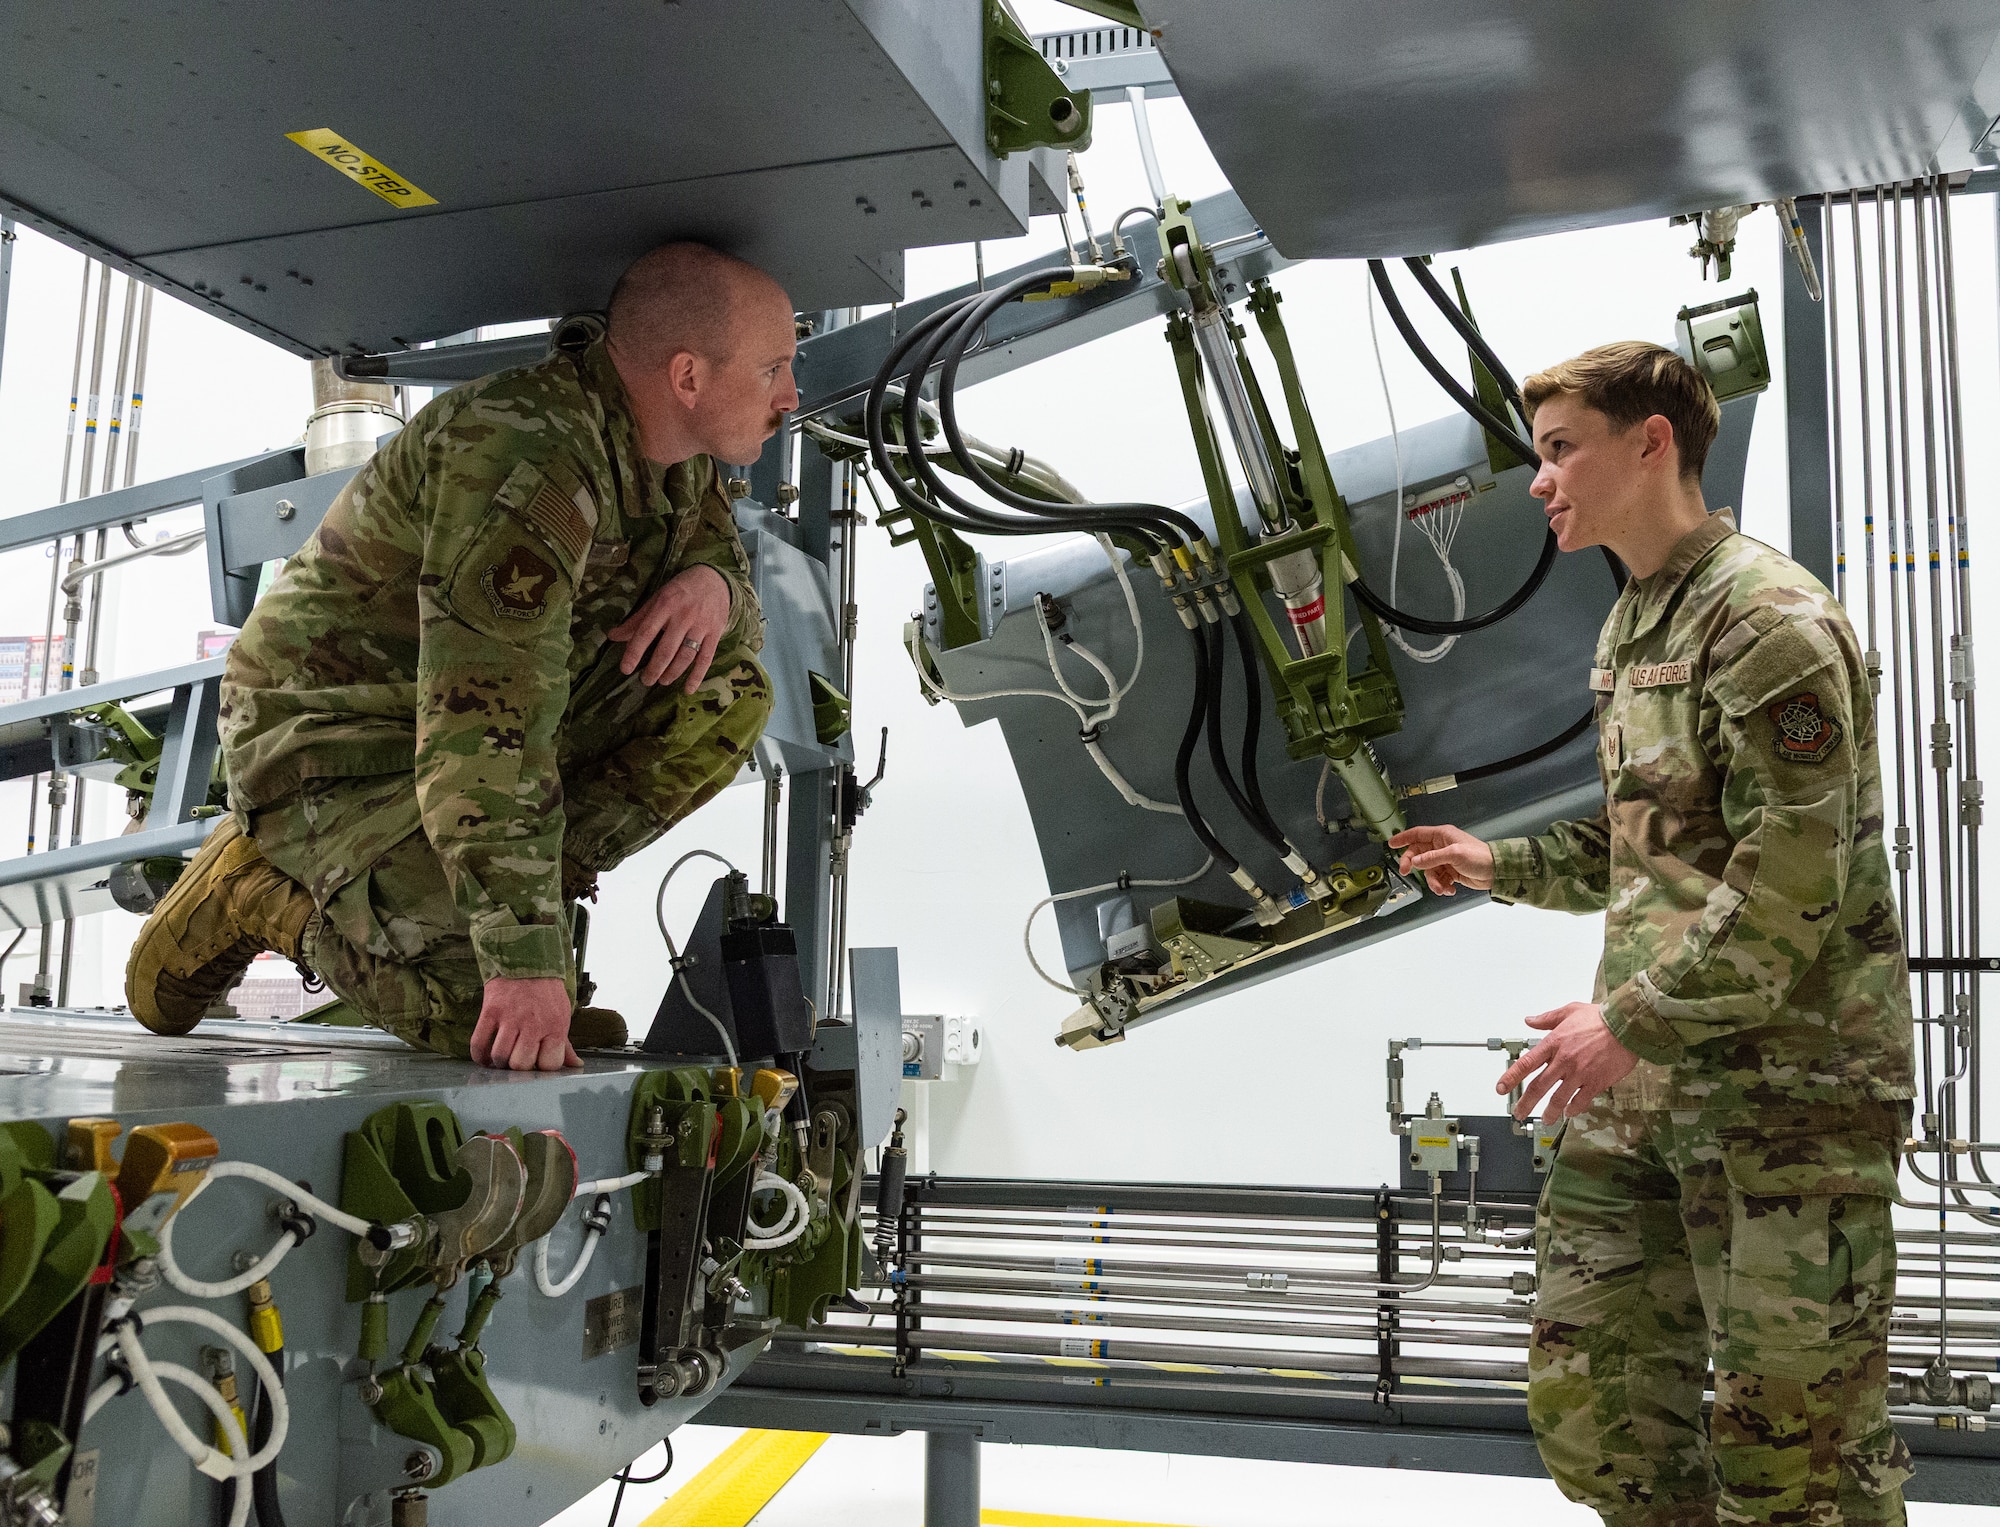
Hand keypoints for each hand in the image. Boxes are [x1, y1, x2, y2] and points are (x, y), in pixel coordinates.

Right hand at [469, 976, 579, 1070]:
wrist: (526, 960)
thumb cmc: (546, 992)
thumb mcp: (562, 1014)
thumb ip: (566, 1043)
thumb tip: (576, 1065)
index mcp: (555, 1026)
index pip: (548, 1064)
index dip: (542, 1067)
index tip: (538, 1060)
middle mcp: (533, 1024)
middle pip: (521, 1063)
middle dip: (519, 1067)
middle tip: (518, 1057)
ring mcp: (510, 1018)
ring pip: (500, 1056)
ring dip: (499, 1062)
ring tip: (503, 1057)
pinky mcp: (490, 1011)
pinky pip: (479, 1043)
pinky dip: (479, 1056)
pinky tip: (485, 1057)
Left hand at [607, 564, 730, 691]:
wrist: (714, 579)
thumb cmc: (680, 590)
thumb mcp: (657, 599)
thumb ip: (637, 620)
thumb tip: (613, 636)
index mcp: (665, 605)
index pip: (646, 632)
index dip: (634, 652)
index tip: (626, 669)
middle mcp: (683, 616)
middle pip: (666, 649)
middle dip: (654, 669)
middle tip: (645, 680)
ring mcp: (701, 625)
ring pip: (685, 656)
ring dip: (672, 672)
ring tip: (662, 681)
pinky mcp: (716, 633)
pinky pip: (706, 658)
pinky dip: (697, 676)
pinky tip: (688, 689)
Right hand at [1387, 823, 1494, 894]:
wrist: (1496, 871)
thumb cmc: (1480, 857)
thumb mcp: (1454, 854)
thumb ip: (1432, 858)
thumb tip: (1415, 861)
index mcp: (1442, 836)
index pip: (1417, 834)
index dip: (1403, 838)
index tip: (1391, 844)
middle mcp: (1442, 846)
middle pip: (1419, 854)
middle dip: (1414, 865)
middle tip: (1407, 873)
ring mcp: (1446, 859)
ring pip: (1428, 870)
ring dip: (1433, 881)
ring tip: (1441, 888)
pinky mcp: (1451, 871)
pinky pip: (1438, 879)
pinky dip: (1442, 886)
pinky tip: (1450, 889)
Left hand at [1495, 1002, 1637, 1120]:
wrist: (1627, 1026)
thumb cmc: (1601, 1018)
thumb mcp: (1570, 1010)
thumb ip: (1547, 1018)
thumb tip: (1530, 1020)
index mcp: (1554, 1042)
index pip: (1526, 1063)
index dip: (1510, 1077)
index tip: (1501, 1088)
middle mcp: (1563, 1060)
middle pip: (1538, 1086)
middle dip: (1525, 1103)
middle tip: (1518, 1112)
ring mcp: (1579, 1073)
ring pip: (1558, 1098)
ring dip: (1550, 1112)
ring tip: (1545, 1120)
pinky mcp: (1596, 1082)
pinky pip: (1581, 1101)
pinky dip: (1573, 1109)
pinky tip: (1569, 1112)